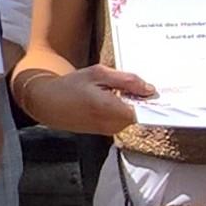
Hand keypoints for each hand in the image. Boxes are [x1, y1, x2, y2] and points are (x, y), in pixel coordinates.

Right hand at [12, 63, 151, 139]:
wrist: (48, 103)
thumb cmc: (71, 85)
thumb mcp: (98, 73)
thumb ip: (126, 80)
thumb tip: (150, 89)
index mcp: (110, 108)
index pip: (145, 110)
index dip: (153, 100)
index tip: (157, 89)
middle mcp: (112, 124)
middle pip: (141, 113)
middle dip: (141, 99)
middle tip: (132, 84)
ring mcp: (109, 131)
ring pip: (132, 116)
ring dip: (131, 104)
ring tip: (117, 89)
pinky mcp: (106, 132)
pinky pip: (123, 120)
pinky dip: (123, 109)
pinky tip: (112, 98)